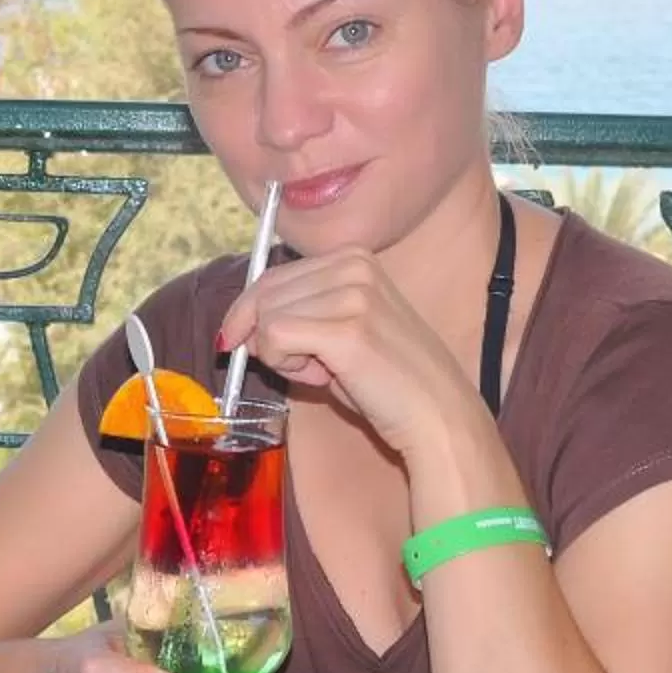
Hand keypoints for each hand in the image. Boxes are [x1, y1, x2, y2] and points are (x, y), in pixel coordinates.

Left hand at [214, 247, 479, 455]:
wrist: (437, 415)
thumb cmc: (388, 381)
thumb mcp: (340, 330)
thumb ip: (297, 315)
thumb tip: (240, 327)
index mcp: (354, 257)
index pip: (273, 274)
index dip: (246, 310)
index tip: (234, 339)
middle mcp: (353, 265)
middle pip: (264, 292)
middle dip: (266, 336)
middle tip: (304, 367)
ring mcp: (352, 294)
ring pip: (268, 317)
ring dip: (282, 354)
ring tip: (324, 371)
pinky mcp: (347, 329)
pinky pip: (275, 338)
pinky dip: (284, 364)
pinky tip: (321, 377)